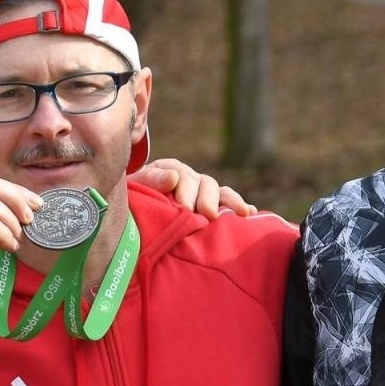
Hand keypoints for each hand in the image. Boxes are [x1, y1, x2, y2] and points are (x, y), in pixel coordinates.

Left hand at [133, 158, 256, 218]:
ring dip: (231, 201)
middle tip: (208, 215)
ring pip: (220, 193)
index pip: (182, 175)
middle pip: (205, 183)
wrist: (134, 213)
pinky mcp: (209, 208)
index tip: (184, 207)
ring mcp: (201, 194)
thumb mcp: (136, 188)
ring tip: (242, 213)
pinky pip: (227, 204)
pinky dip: (239, 207)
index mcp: (170, 171)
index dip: (185, 190)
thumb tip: (173, 178)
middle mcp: (190, 179)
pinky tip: (251, 214)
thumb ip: (151, 180)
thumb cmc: (133, 201)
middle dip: (208, 199)